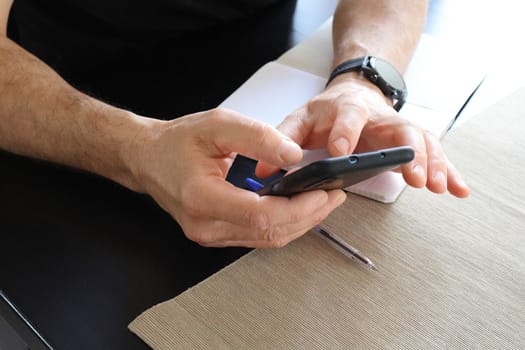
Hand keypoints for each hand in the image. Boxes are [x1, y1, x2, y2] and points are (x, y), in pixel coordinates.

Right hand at [126, 108, 346, 247]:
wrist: (149, 159)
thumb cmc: (176, 142)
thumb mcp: (217, 124)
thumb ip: (257, 137)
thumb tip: (294, 156)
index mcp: (201, 198)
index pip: (260, 216)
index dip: (298, 208)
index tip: (324, 193)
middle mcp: (205, 225)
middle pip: (269, 233)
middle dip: (309, 216)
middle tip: (334, 196)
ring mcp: (210, 234)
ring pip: (267, 239)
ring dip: (300, 222)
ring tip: (323, 201)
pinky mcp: (216, 234)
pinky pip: (257, 236)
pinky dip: (283, 223)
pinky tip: (298, 207)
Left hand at [256, 74, 469, 197]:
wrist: (353, 94)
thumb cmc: (328, 111)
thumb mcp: (301, 119)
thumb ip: (284, 140)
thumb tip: (265, 172)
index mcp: (347, 109)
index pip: (347, 118)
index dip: (345, 134)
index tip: (342, 153)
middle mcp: (378, 118)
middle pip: (399, 130)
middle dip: (408, 153)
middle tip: (413, 176)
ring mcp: (398, 129)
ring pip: (423, 143)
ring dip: (434, 164)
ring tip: (440, 188)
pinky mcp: (410, 142)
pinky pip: (433, 155)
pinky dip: (449, 172)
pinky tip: (458, 190)